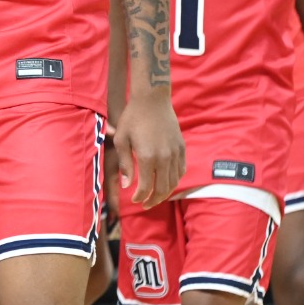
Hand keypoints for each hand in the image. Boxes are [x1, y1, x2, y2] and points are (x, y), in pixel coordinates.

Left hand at [113, 88, 183, 208]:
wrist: (152, 99)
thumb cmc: (133, 118)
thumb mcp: (121, 139)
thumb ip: (125, 164)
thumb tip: (126, 185)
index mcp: (147, 156)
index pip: (146, 187)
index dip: (140, 197)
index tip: (134, 199)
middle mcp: (164, 157)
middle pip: (162, 189)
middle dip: (153, 200)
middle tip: (145, 204)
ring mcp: (175, 153)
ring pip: (174, 182)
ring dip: (165, 193)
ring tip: (155, 196)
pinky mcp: (182, 147)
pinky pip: (181, 170)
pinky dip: (175, 180)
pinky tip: (167, 182)